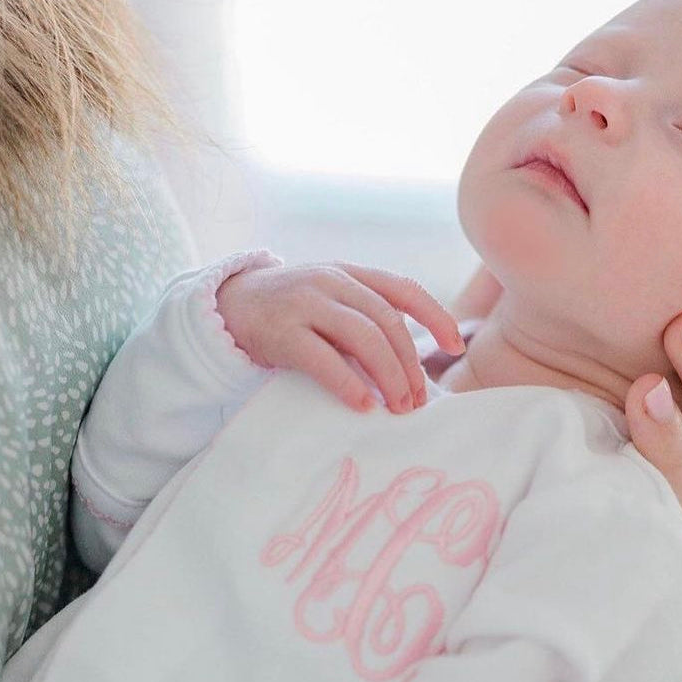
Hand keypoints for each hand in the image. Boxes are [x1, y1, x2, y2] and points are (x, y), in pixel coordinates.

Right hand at [217, 262, 464, 414]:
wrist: (225, 308)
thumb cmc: (290, 315)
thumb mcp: (331, 306)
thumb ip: (365, 323)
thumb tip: (412, 372)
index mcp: (350, 274)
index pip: (404, 289)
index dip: (436, 317)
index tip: (456, 347)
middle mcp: (331, 280)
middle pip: (387, 320)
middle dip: (409, 363)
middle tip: (417, 401)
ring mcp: (304, 302)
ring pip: (362, 336)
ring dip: (388, 375)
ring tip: (398, 407)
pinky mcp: (280, 330)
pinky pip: (321, 358)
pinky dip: (347, 383)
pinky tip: (363, 405)